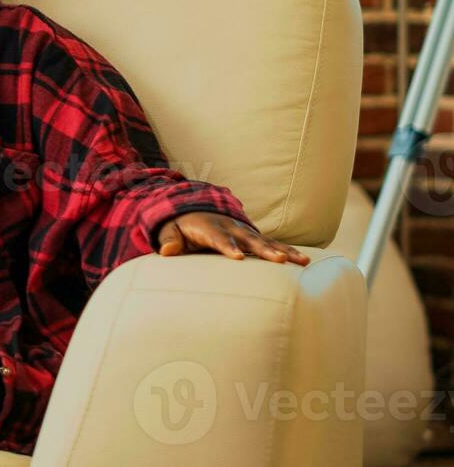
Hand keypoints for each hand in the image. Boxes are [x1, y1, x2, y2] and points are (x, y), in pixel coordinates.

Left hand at [155, 211, 309, 265]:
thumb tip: (166, 252)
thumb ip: (168, 240)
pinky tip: (304, 260)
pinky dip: (288, 250)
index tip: (238, 257)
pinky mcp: (252, 236)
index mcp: (208, 226)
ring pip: (266, 241)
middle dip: (264, 250)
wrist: (190, 210)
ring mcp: (243, 231)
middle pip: (248, 239)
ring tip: (302, 261)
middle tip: (279, 260)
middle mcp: (230, 226)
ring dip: (284, 250)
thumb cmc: (178, 226)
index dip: (228, 246)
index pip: (218, 238)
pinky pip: (272, 243)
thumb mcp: (168, 230)